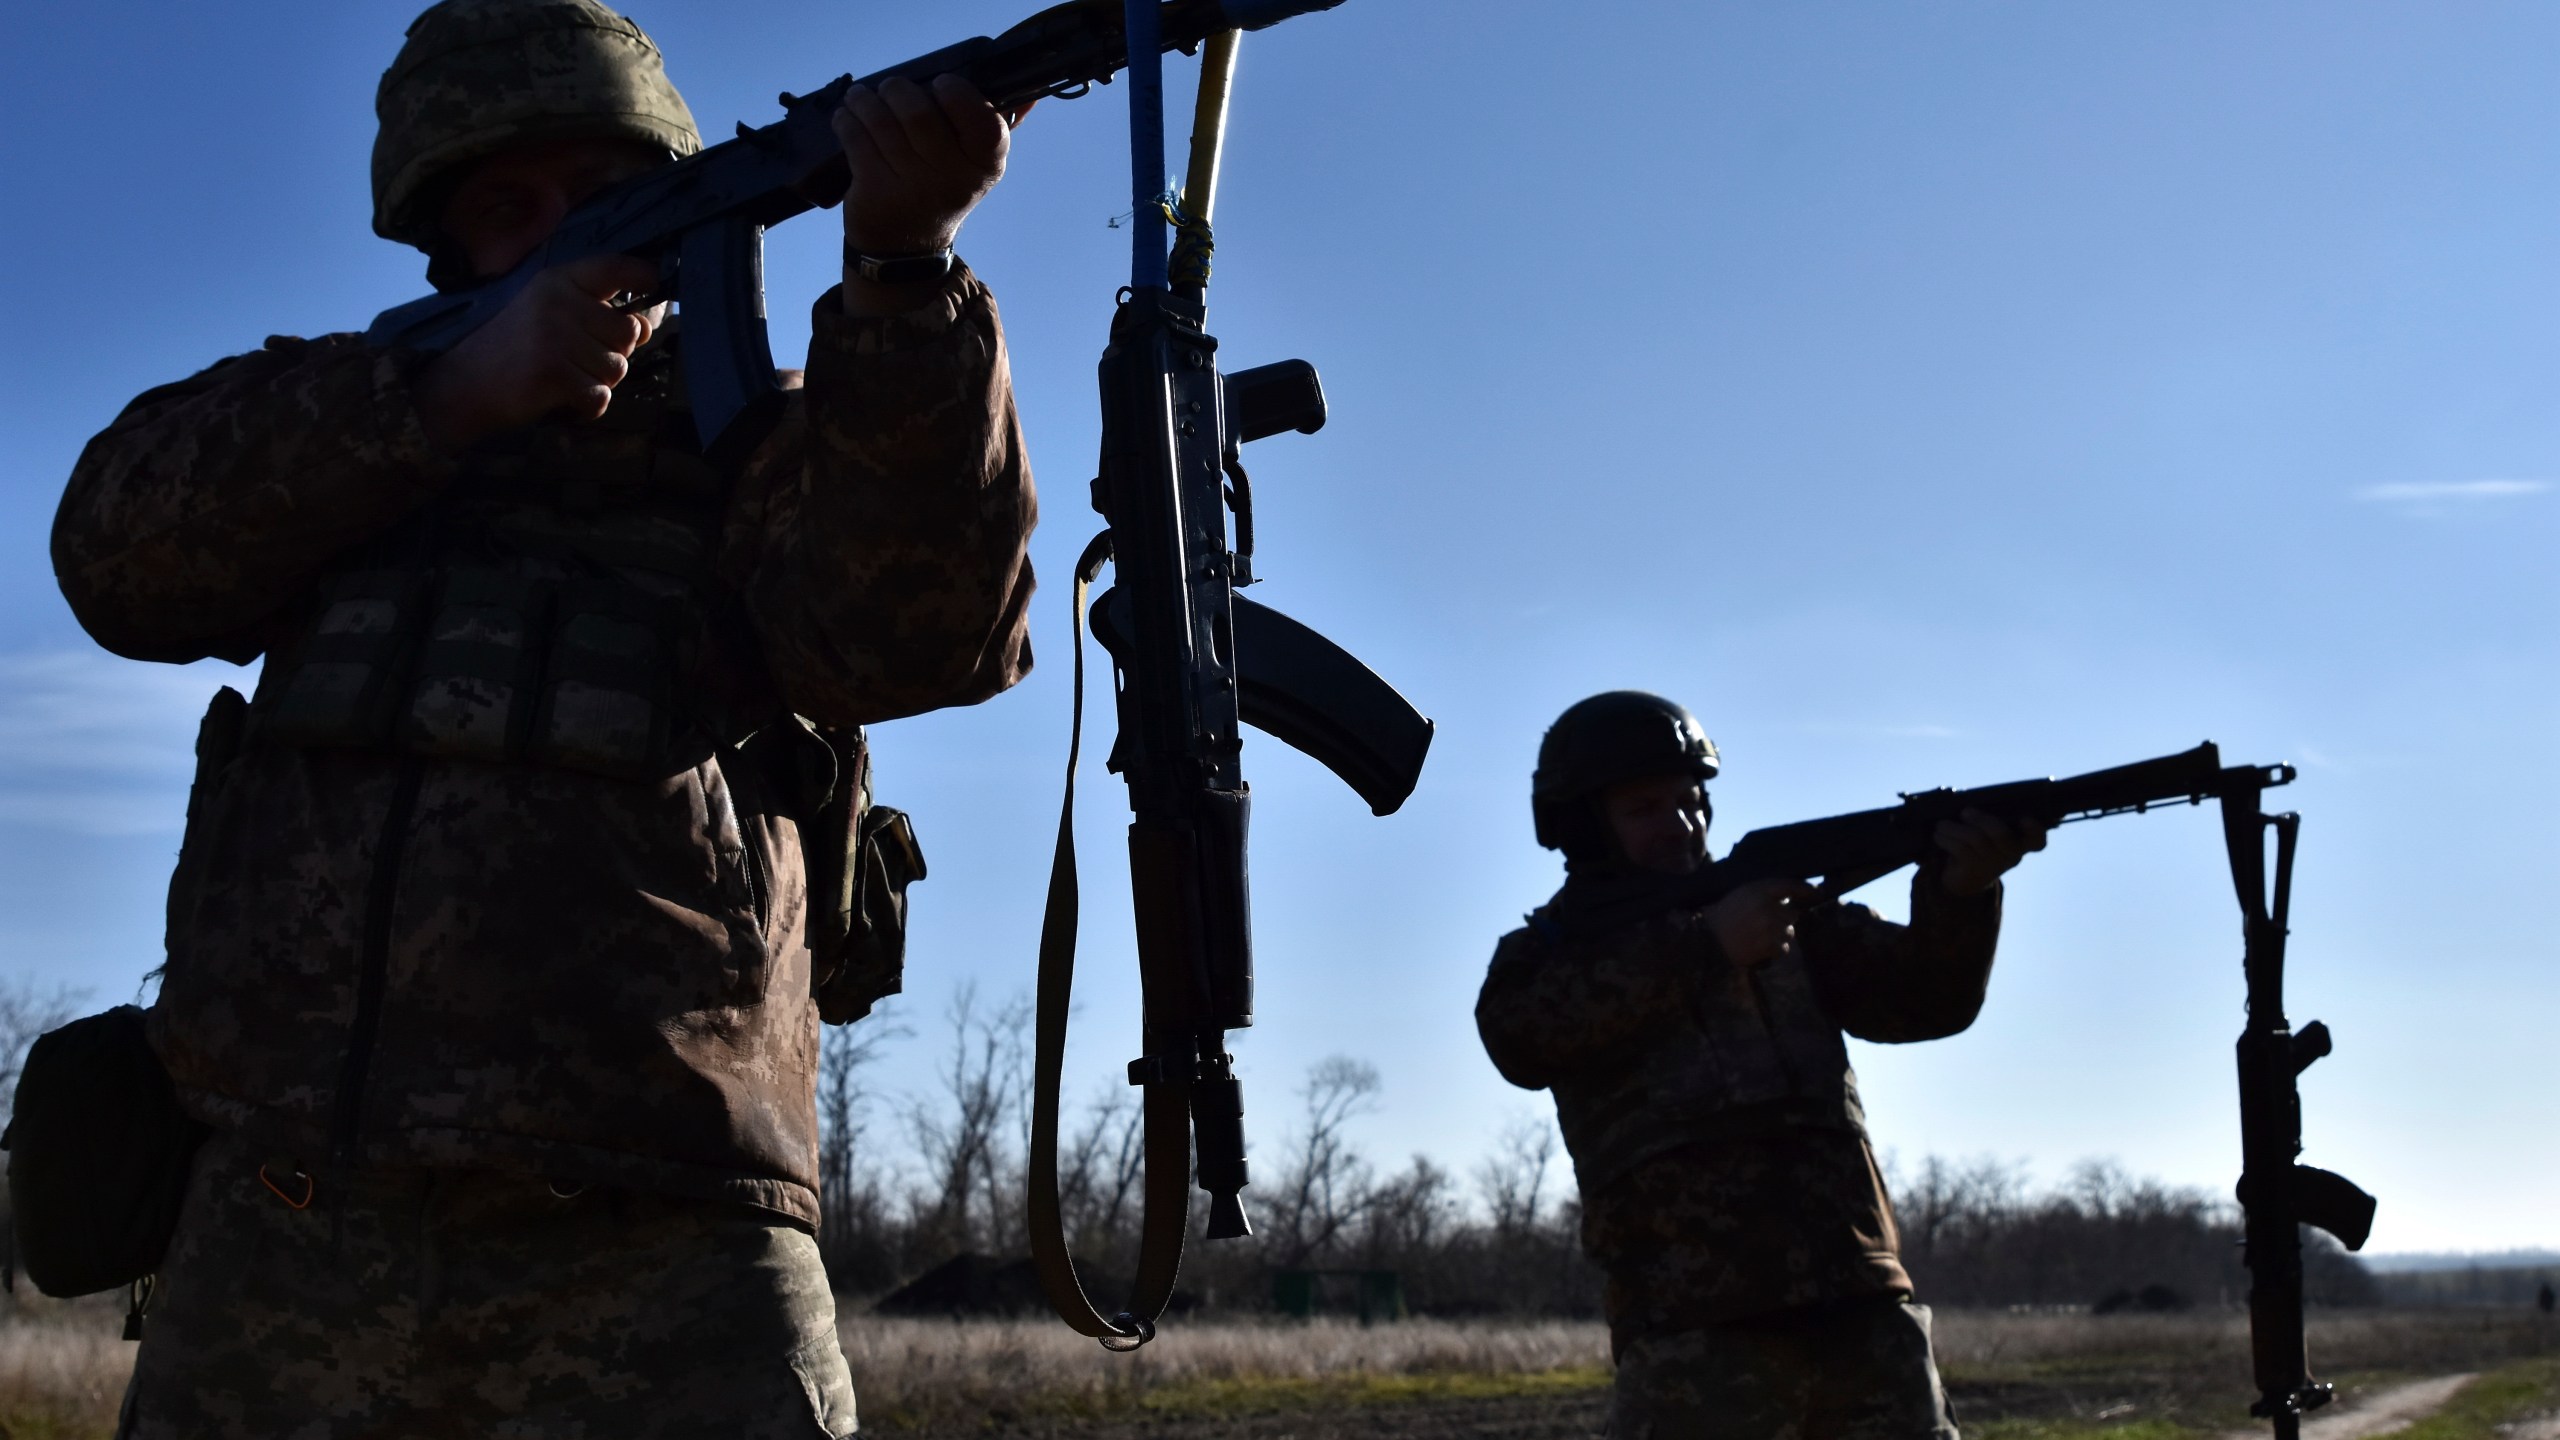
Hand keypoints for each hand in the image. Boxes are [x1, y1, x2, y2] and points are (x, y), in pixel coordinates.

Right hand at [414, 253, 661, 451]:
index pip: (614, 267)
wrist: (461, 386)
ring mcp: (555, 337)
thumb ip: (593, 312)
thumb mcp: (545, 312)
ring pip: (618, 368)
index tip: (654, 284)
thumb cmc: (511, 350)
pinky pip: (600, 396)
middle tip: (581, 360)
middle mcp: (558, 303)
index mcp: (556, 281)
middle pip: (629, 331)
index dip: (644, 276)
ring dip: (599, 382)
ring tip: (565, 377)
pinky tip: (564, 400)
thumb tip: (645, 325)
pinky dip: (588, 406)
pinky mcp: (552, 373)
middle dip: (615, 353)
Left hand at [834, 74, 1019, 261]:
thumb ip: (996, 126)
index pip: (982, 119)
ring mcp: (912, 186)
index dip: (957, 92)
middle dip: (898, 89)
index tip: (941, 84)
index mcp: (985, 165)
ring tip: (862, 97)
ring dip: (865, 99)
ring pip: (881, 120)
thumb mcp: (975, 166)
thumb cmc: (941, 189)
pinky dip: (846, 119)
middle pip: (919, 111)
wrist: (906, 248)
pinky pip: (855, 137)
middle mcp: (952, 178)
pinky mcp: (875, 190)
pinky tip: (848, 116)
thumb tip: (1029, 94)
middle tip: (892, 89)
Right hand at [1704, 879, 1820, 968]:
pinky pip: (1783, 948)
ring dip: (1779, 936)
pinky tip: (1758, 947)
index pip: (1790, 886)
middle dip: (1783, 919)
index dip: (1805, 889)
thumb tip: (1788, 899)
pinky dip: (1774, 950)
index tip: (1816, 892)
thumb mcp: (1740, 894)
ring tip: (1759, 937)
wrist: (1706, 940)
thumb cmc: (1720, 916)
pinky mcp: (1769, 945)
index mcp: (1758, 889)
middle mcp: (1768, 906)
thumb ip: (1763, 893)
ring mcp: (1770, 927)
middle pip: (1793, 914)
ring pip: (1789, 932)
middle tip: (1765, 924)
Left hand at [1935, 809, 2048, 895]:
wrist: (1964, 879)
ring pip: (1975, 838)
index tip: (2025, 819)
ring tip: (1941, 825)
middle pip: (2001, 834)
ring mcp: (1993, 865)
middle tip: (1965, 812)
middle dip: (1980, 819)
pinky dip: (1946, 838)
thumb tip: (1961, 800)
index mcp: (2019, 843)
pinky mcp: (1974, 871)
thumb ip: (1985, 819)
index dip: (2035, 830)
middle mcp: (2010, 855)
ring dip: (1954, 828)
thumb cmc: (1977, 847)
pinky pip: (1961, 849)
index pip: (2037, 840)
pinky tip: (1939, 835)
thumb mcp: (1986, 833)